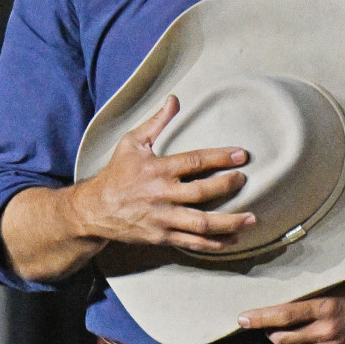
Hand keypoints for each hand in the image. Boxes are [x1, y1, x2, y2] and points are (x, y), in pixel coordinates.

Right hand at [68, 95, 254, 254]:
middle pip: (201, 192)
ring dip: (229, 221)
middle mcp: (160, 194)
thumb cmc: (115, 173)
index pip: (194, 161)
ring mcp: (162, 218)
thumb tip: (175, 100)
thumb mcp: (131, 143)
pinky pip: (192, 242)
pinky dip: (214, 243)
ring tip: (251, 218)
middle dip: (227, 186)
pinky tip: (232, 239)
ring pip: (201, 223)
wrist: (94, 210)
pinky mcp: (161, 236)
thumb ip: (156, 123)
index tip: (242, 155)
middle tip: (244, 180)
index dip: (220, 158)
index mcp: (156, 169)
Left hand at [242, 274, 344, 343]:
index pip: (284, 314)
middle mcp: (327, 331)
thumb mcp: (332, 291)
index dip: (259, 317)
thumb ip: (305, 300)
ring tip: (275, 340)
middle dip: (269, 332)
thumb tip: (272, 305)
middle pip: (282, 337)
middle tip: (268, 326)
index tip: (241, 319)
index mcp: (324, 308)